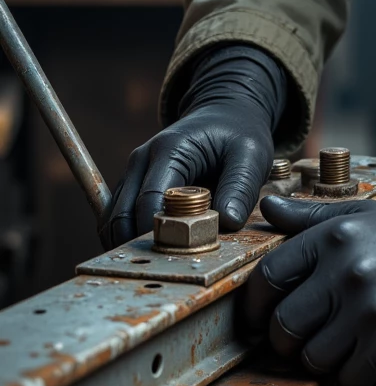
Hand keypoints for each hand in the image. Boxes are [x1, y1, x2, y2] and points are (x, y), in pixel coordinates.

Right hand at [102, 44, 286, 246]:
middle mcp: (143, 159)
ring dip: (127, 245)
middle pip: (122, 213)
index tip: (177, 256)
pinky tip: (149, 254)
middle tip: (165, 270)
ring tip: (157, 266)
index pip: (150, 199)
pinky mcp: (133, 185)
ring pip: (112, 219)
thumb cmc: (239, 133)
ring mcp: (134, 172)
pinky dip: (125, 238)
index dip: (159, 232)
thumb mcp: (252, 154)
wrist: (224, 115)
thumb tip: (225, 222)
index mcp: (170, 149)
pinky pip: (116, 218)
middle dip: (138, 245)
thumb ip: (240, 187)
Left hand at [242, 193, 375, 385]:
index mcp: (334, 238)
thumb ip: (309, 215)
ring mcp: (372, 311)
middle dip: (285, 339)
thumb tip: (265, 206)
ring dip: (321, 358)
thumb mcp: (362, 216)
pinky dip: (354, 374)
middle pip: (284, 326)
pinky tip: (369, 354)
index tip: (258, 319)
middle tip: (299, 338)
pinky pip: (350, 378)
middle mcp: (348, 273)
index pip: (268, 278)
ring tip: (341, 343)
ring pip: (313, 358)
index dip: (253, 306)